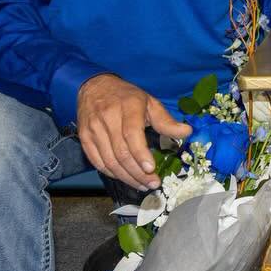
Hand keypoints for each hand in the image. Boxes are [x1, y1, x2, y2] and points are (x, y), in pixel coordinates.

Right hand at [76, 73, 191, 188]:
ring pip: (109, 161)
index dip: (141, 154)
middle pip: (121, 152)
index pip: (132, 134)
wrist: (95, 86)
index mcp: (128, 107)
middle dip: (138, 173)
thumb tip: (187, 132)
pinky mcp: (84, 137)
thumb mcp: (149, 102)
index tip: (151, 169)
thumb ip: (166, 120)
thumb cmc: (126, 97)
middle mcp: (108, 118)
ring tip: (142, 185)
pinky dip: (112, 173)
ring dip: (126, 177)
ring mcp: (93, 129)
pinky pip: (97, 161)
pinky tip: (125, 177)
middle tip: (152, 183)